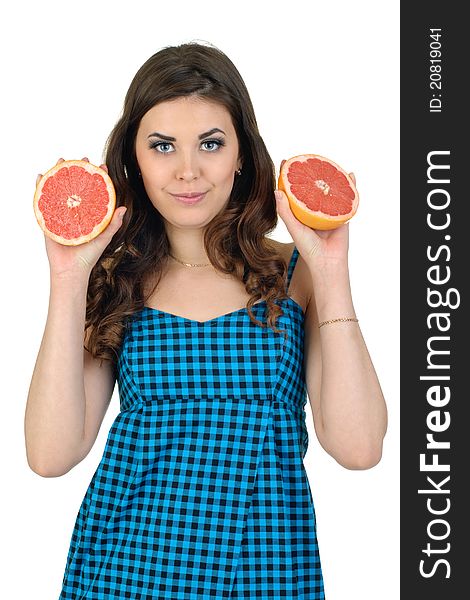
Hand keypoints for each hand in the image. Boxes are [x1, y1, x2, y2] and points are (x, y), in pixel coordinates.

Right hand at [36, 157, 126, 279]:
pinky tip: (40, 177)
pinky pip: (43, 200)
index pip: (95, 191)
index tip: (103, 166)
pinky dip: (41, 187)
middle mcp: (75, 211)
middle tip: (83, 159)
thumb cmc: (89, 256)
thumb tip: (124, 208)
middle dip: (78, 170)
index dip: (99, 178)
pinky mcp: (48, 219)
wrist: (71, 270)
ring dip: (59, 173)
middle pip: (76, 186)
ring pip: (60, 189)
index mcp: (90, 213)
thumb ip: (113, 224)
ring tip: (61, 161)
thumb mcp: (104, 239)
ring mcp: (61, 213)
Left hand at [275, 160, 354, 269]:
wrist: (328, 261)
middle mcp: (314, 209)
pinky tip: (350, 175)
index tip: (284, 162)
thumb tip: (277, 191)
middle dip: (311, 172)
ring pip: (329, 190)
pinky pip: (347, 197)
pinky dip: (350, 185)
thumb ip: (285, 211)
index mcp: (301, 212)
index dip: (289, 177)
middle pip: (313, 187)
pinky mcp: (342, 213)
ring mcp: (329, 210)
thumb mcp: (294, 228)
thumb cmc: (308, 248)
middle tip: (307, 157)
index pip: (293, 190)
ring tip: (328, 162)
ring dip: (330, 176)